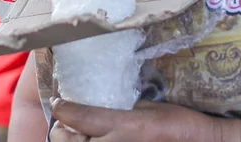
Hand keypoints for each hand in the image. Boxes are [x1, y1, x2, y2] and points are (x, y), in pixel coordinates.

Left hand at [50, 98, 236, 141]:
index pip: (77, 116)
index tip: (60, 101)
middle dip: (63, 130)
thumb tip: (99, 104)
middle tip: (66, 122)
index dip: (63, 107)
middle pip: (67, 140)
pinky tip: (99, 140)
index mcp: (124, 125)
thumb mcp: (150, 108)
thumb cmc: (180, 125)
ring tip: (80, 135)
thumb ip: (121, 108)